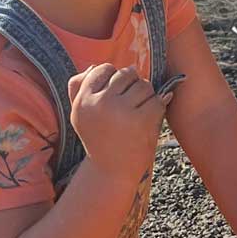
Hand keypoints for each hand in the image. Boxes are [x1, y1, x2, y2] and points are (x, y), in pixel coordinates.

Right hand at [68, 64, 173, 183]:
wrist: (111, 171)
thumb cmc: (98, 139)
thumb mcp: (80, 114)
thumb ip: (78, 87)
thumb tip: (94, 66)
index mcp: (83, 100)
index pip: (103, 69)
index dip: (114, 78)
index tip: (116, 94)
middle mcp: (100, 103)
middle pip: (126, 74)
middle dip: (133, 85)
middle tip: (131, 104)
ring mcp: (121, 111)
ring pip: (144, 85)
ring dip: (147, 96)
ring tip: (139, 112)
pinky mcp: (141, 120)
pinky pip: (157, 100)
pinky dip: (157, 109)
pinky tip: (148, 121)